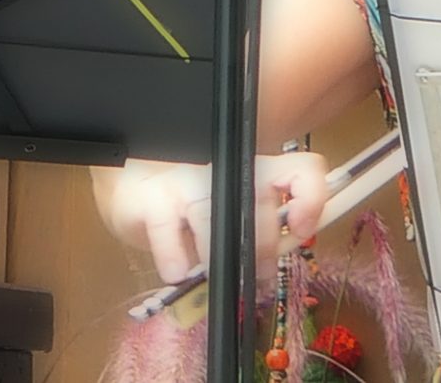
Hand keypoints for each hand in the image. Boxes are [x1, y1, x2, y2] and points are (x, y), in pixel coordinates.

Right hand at [103, 152, 330, 284]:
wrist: (132, 195)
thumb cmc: (192, 210)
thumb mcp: (234, 222)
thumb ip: (264, 234)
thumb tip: (279, 264)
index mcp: (254, 170)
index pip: (299, 170)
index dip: (309, 198)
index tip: (300, 230)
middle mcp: (222, 166)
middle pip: (257, 198)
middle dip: (261, 246)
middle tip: (254, 275)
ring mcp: (183, 178)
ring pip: (214, 214)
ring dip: (217, 255)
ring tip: (212, 273)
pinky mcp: (149, 197)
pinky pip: (168, 232)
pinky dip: (176, 260)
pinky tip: (177, 270)